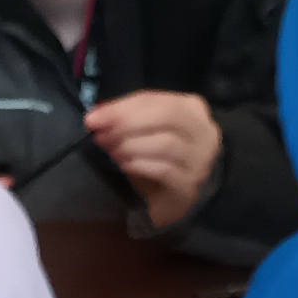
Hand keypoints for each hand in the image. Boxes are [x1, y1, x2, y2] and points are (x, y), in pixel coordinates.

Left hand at [83, 92, 222, 235]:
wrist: (173, 198)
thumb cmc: (157, 157)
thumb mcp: (144, 130)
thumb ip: (126, 118)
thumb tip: (98, 114)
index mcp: (192, 107)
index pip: (156, 100)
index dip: (122, 107)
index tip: (94, 118)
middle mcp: (204, 131)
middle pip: (166, 117)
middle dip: (128, 124)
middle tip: (102, 135)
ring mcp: (200, 159)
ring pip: (166, 144)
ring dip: (132, 146)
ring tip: (112, 151)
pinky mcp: (190, 185)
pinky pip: (164, 170)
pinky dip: (140, 165)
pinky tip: (125, 166)